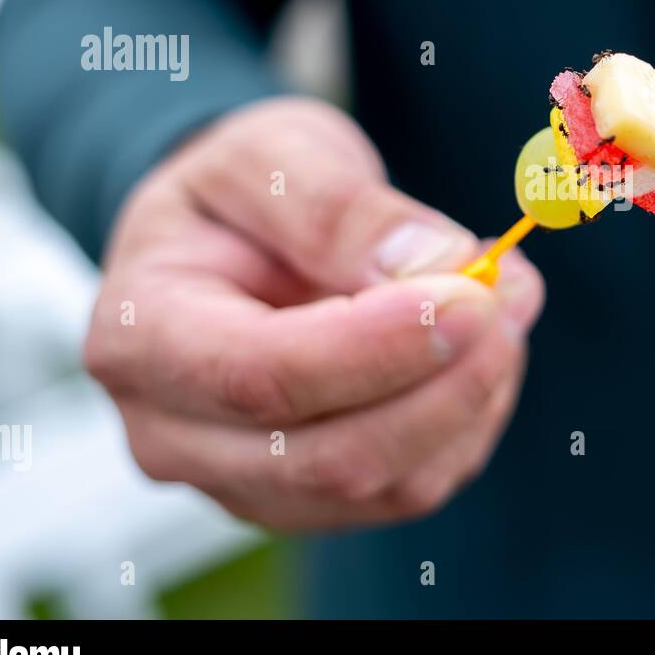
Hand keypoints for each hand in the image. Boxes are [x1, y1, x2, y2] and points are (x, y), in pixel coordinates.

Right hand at [84, 97, 543, 529]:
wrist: (229, 241)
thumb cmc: (241, 194)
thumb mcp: (272, 156)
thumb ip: (340, 208)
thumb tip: (438, 267)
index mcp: (141, 338)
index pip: (260, 376)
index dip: (377, 348)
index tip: (471, 297)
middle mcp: (174, 435)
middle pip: (330, 458)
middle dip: (445, 385)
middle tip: (513, 296)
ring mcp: (243, 483)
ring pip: (385, 485)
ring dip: (471, 400)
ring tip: (507, 301)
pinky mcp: (310, 499)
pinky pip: (412, 487)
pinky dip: (469, 421)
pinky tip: (483, 348)